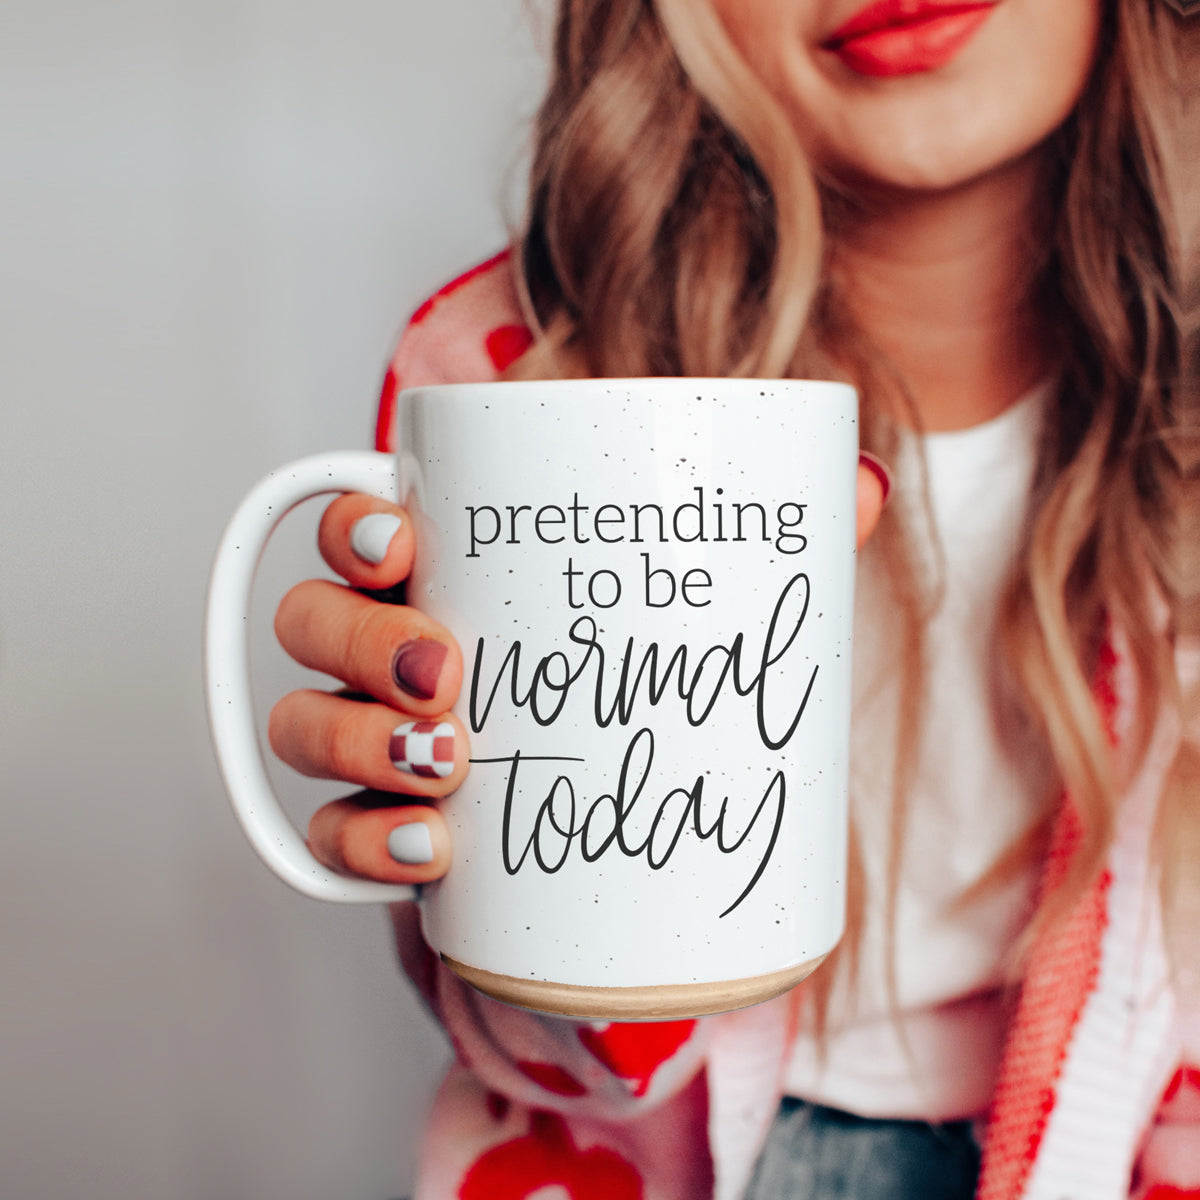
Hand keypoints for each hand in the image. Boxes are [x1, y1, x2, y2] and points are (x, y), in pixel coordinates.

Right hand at [270, 453, 889, 887]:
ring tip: (446, 767)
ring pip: (305, 724)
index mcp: (456, 577)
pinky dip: (361, 842)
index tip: (402, 539)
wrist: (639, 835)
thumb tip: (865, 485)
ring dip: (352, 740)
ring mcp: (385, 746)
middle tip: (448, 674)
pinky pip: (333, 836)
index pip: (359, 530)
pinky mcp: (396, 834)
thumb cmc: (654, 688)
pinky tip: (427, 850)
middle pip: (315, 624)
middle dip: (359, 640)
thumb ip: (779, 541)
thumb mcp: (707, 610)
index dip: (351, 527)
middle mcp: (395, 654)